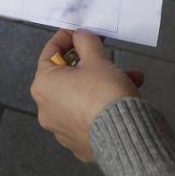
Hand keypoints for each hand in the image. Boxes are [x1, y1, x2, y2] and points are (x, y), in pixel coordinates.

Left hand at [31, 29, 143, 161]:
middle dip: (92, 63)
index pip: (50, 53)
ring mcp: (61, 129)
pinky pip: (89, 115)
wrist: (123, 136)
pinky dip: (103, 105)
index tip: (79, 32)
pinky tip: (125, 98)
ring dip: (104, 83)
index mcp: (43, 85)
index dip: (66, 38)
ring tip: (131, 77)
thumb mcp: (96, 59)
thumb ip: (85, 42)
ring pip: (82, 96)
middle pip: (68, 76)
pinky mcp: (79, 143)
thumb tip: (80, 36)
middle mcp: (46, 109)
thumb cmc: (103, 93)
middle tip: (107, 55)